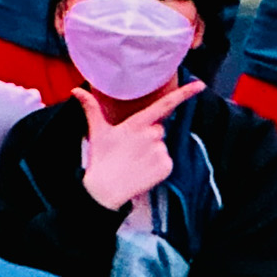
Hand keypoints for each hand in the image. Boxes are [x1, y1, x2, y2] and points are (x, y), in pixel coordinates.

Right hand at [75, 80, 205, 211]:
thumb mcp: (97, 132)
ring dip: (151, 152)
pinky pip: (166, 161)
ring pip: (161, 146)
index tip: (200, 85)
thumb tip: (75, 90)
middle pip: (158, 129)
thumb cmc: (101, 159)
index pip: (164, 105)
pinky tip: (142, 171)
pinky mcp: (166, 167)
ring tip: (134, 162)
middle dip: (148, 136)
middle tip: (130, 149)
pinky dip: (157, 166)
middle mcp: (152, 135)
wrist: (105, 190)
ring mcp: (160, 151)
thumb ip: (91, 108)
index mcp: (137, 124)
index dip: (184, 94)